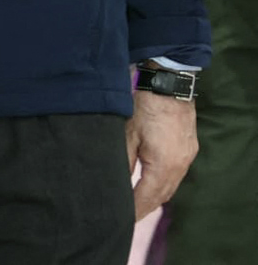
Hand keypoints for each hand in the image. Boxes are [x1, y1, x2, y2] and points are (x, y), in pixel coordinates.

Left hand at [125, 90, 197, 219]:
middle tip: (127, 215)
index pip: (147, 197)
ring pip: (170, 186)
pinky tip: (150, 184)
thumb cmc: (144, 107)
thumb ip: (123, 161)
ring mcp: (187, 158)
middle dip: (143, 207)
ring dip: (153, 196)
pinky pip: (175, 175)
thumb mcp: (126, 135)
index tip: (122, 219)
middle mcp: (180, 166)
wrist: (168, 85)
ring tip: (136, 204)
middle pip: (161, 195)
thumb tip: (116, 182)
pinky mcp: (188, 149)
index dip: (134, 209)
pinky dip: (162, 183)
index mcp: (164, 165)